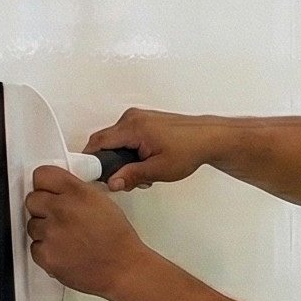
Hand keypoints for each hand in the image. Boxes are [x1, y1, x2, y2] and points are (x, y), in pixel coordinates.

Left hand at [25, 164, 146, 297]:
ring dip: (44, 230)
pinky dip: (45, 250)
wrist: (123, 269)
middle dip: (42, 207)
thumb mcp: (101, 201)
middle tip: (59, 217)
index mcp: (77, 192)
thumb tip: (56, 189)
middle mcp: (61, 210)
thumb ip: (75, 190)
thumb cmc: (116, 238)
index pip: (41, 175)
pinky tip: (63, 251)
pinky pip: (34, 247)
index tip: (48, 191)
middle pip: (32, 200)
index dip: (45, 184)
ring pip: (32, 225)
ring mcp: (51, 234)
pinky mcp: (46, 256)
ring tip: (66, 237)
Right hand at [83, 109, 214, 191]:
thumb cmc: (190, 148)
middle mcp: (132, 118)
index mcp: (132, 127)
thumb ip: (132, 176)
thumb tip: (112, 182)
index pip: (97, 143)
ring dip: (123, 160)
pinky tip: (145, 163)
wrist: (209, 138)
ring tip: (143, 173)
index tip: (91, 175)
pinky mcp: (144, 122)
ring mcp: (138, 118)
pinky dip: (131, 152)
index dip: (90, 161)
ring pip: (116, 142)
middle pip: (105, 143)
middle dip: (112, 164)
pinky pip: (126, 137)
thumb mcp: (159, 170)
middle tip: (126, 180)